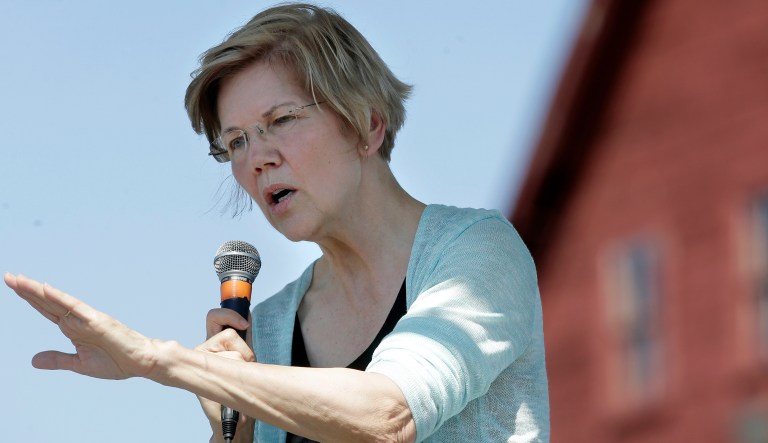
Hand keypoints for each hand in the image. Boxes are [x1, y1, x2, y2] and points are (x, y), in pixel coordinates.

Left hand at [4, 273, 158, 379]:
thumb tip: (33, 360)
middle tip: (8, 276)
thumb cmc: (116, 362)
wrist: (142, 362)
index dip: (30, 299)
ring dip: (36, 290)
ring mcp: (87, 318)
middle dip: (26, 290)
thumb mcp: (80, 364)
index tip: (13, 287)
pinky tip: (45, 289)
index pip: (47, 310)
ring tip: (17, 280)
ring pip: (56, 301)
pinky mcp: (97, 321)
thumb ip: (58, 359)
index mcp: (73, 329)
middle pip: (47, 302)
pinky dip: (59, 298)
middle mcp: (78, 320)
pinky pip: (74, 307)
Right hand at [196, 308, 255, 441]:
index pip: (215, 318)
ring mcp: (199, 365)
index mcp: (211, 344)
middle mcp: (202, 351)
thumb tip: (245, 315)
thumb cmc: (238, 388)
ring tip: (238, 382)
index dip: (229, 314)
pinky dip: (238, 378)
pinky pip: (231, 369)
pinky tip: (231, 388)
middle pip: (229, 335)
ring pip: (236, 354)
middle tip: (244, 363)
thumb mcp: (243, 358)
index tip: (244, 322)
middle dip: (244, 350)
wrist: (233, 418)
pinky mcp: (200, 380)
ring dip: (245, 367)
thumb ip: (243, 337)